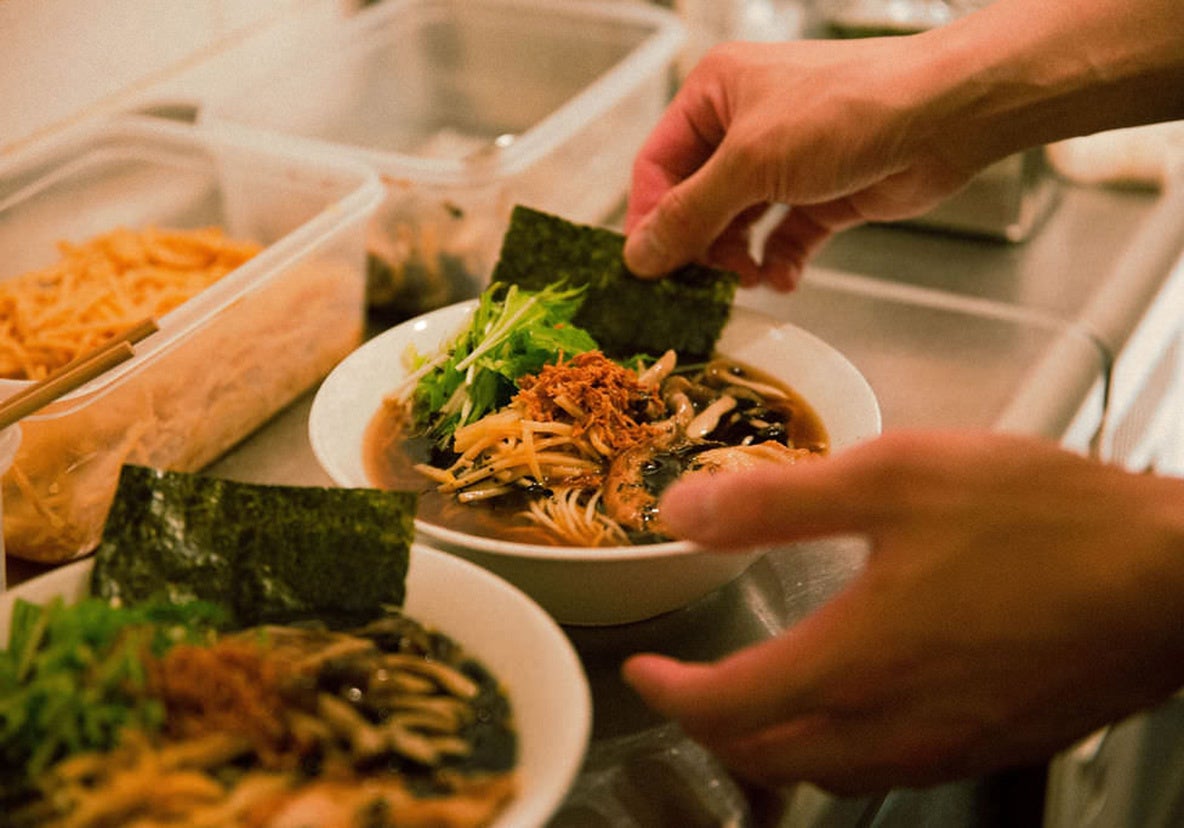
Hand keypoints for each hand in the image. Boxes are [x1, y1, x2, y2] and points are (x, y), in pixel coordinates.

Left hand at [622, 430, 1183, 793]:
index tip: (643, 671)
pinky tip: (859, 707)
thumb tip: (681, 512)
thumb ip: (776, 500)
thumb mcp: (892, 478)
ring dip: (776, 747)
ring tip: (760, 704)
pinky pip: (893, 768)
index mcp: (853, 661)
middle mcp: (894, 724)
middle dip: (714, 729)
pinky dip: (845, 750)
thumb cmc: (1040, 520)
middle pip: (769, 758)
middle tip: (693, 689)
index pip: (726, 707)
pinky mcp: (997, 744)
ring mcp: (949, 745)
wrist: (1172, 577)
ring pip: (831, 773)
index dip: (668, 694)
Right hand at [623, 37, 977, 289]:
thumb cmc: (847, 110)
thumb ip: (689, 214)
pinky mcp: (822, 194)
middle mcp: (745, 124)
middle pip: (696, 200)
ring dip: (737, 259)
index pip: (658, 164)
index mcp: (716, 93)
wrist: (944, 116)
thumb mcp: (750, 162)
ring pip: (737, 224)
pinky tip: (782, 277)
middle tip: (704, 281)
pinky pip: (782, 237)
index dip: (650, 219)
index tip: (649, 268)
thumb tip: (639, 256)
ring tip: (747, 279)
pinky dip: (777, 261)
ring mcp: (785, 160)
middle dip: (700, 245)